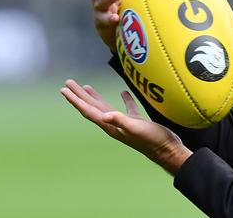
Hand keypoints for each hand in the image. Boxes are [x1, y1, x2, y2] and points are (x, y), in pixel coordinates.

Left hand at [60, 79, 191, 174]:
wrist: (168, 150)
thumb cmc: (152, 140)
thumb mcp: (136, 128)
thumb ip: (121, 121)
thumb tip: (105, 115)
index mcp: (110, 126)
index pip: (89, 111)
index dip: (76, 100)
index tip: (64, 89)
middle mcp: (114, 125)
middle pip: (92, 107)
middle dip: (80, 95)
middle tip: (68, 82)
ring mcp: (125, 123)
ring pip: (105, 107)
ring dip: (95, 97)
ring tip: (86, 87)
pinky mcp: (136, 122)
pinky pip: (126, 108)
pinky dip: (124, 99)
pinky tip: (123, 93)